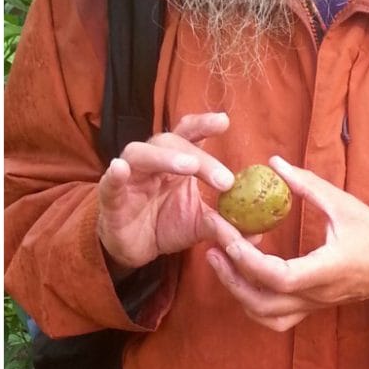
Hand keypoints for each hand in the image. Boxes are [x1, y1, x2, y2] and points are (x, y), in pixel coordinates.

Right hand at [97, 112, 237, 273]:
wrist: (135, 248)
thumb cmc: (166, 223)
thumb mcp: (199, 224)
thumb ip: (224, 224)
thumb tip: (257, 234)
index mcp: (176, 160)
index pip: (190, 134)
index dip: (204, 124)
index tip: (225, 121)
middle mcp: (153, 161)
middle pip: (173, 143)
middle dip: (200, 157)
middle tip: (225, 180)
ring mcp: (131, 176)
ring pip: (141, 154)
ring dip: (164, 158)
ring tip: (186, 166)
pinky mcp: (111, 197)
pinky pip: (111, 182)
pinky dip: (116, 174)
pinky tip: (119, 168)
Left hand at [203, 156, 368, 331]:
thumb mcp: (344, 203)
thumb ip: (306, 185)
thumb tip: (273, 163)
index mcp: (327, 269)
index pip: (280, 276)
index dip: (249, 259)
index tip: (227, 235)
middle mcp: (317, 294)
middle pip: (263, 301)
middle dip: (231, 276)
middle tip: (211, 246)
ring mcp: (313, 305)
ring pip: (265, 315)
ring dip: (237, 292)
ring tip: (218, 261)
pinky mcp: (311, 308)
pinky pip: (275, 318)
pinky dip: (252, 304)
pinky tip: (241, 279)